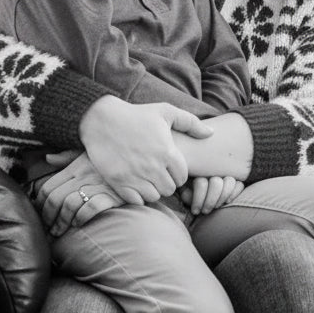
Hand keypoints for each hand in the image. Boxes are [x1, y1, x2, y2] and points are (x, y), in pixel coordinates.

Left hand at [36, 151, 126, 236]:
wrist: (143, 165)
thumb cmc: (115, 161)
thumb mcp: (90, 154)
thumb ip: (68, 157)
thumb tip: (48, 157)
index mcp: (77, 166)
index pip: (49, 186)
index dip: (39, 204)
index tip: (39, 215)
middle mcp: (85, 175)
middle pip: (56, 198)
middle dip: (48, 217)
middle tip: (48, 230)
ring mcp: (100, 184)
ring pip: (70, 205)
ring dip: (62, 222)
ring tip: (59, 232)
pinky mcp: (114, 194)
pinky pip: (92, 207)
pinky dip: (82, 217)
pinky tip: (79, 223)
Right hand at [78, 96, 212, 203]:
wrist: (102, 119)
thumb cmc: (137, 114)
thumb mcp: (166, 111)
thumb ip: (191, 123)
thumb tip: (211, 133)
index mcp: (167, 152)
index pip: (182, 177)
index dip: (178, 174)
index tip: (169, 168)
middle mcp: (153, 166)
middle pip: (169, 189)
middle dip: (166, 184)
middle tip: (158, 175)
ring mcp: (134, 175)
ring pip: (153, 196)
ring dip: (152, 191)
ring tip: (147, 180)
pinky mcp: (118, 181)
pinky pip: (135, 201)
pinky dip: (137, 196)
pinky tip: (135, 185)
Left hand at [181, 176, 244, 214]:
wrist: (201, 201)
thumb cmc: (191, 198)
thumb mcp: (186, 195)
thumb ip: (186, 193)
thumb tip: (188, 193)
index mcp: (198, 172)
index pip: (201, 183)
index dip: (199, 198)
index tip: (195, 211)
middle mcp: (212, 170)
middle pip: (216, 183)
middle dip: (210, 201)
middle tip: (205, 211)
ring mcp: (225, 174)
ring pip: (229, 181)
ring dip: (222, 197)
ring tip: (216, 207)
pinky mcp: (236, 181)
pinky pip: (239, 185)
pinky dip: (234, 193)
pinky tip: (227, 202)